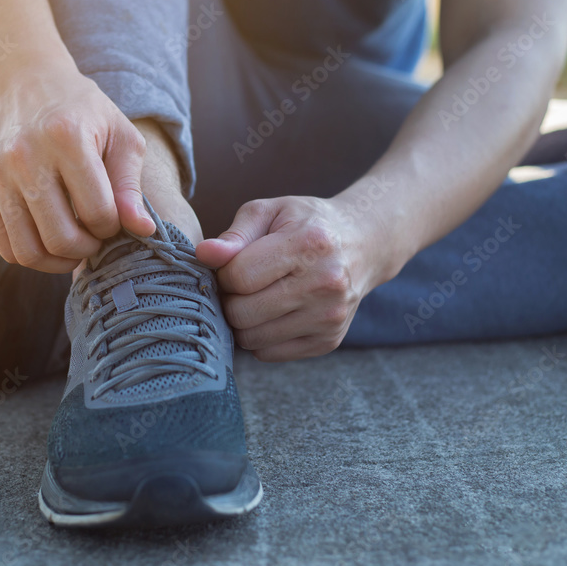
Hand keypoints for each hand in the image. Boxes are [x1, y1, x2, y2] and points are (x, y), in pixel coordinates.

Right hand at [0, 66, 153, 272]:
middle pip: (61, 238)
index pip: (98, 212)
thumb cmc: (85, 114)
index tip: (114, 217)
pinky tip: (49, 241)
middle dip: (88, 248)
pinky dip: (32, 256)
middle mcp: (25, 157)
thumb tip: (144, 231)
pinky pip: (6, 247)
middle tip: (96, 237)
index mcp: (67, 139)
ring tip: (75, 245)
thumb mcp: (121, 137)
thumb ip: (131, 186)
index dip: (113, 226)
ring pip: (29, 252)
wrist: (26, 85)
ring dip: (59, 261)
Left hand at [196, 196, 384, 361]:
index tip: (231, 265)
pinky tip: (272, 313)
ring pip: (251, 339)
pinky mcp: (328, 341)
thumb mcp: (270, 212)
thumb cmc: (306, 223)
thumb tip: (203, 255)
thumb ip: (235, 234)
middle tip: (240, 284)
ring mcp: (329, 318)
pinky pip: (268, 353)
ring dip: (242, 321)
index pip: (239, 277)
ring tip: (255, 297)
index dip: (223, 273)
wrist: (362, 244)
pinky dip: (260, 337)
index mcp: (309, 244)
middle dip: (229, 299)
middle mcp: (325, 284)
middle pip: (242, 313)